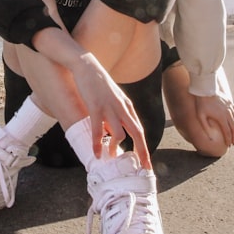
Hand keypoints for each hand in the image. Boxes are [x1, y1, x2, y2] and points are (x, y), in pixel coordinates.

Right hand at [70, 52, 152, 168]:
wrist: (87, 66)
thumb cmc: (98, 83)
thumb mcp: (113, 99)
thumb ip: (115, 115)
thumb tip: (114, 133)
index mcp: (127, 106)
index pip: (139, 130)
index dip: (144, 147)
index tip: (146, 162)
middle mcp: (122, 108)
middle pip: (137, 133)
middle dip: (142, 152)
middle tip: (144, 168)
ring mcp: (109, 108)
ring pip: (119, 133)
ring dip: (115, 147)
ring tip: (110, 156)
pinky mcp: (96, 107)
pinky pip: (98, 130)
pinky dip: (98, 143)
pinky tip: (96, 153)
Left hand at [195, 94, 233, 147]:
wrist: (205, 89)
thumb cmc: (201, 104)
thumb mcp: (200, 116)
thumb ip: (205, 127)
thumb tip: (210, 138)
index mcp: (221, 117)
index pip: (227, 131)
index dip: (228, 139)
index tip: (228, 145)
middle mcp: (228, 113)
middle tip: (232, 143)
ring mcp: (230, 107)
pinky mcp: (230, 103)